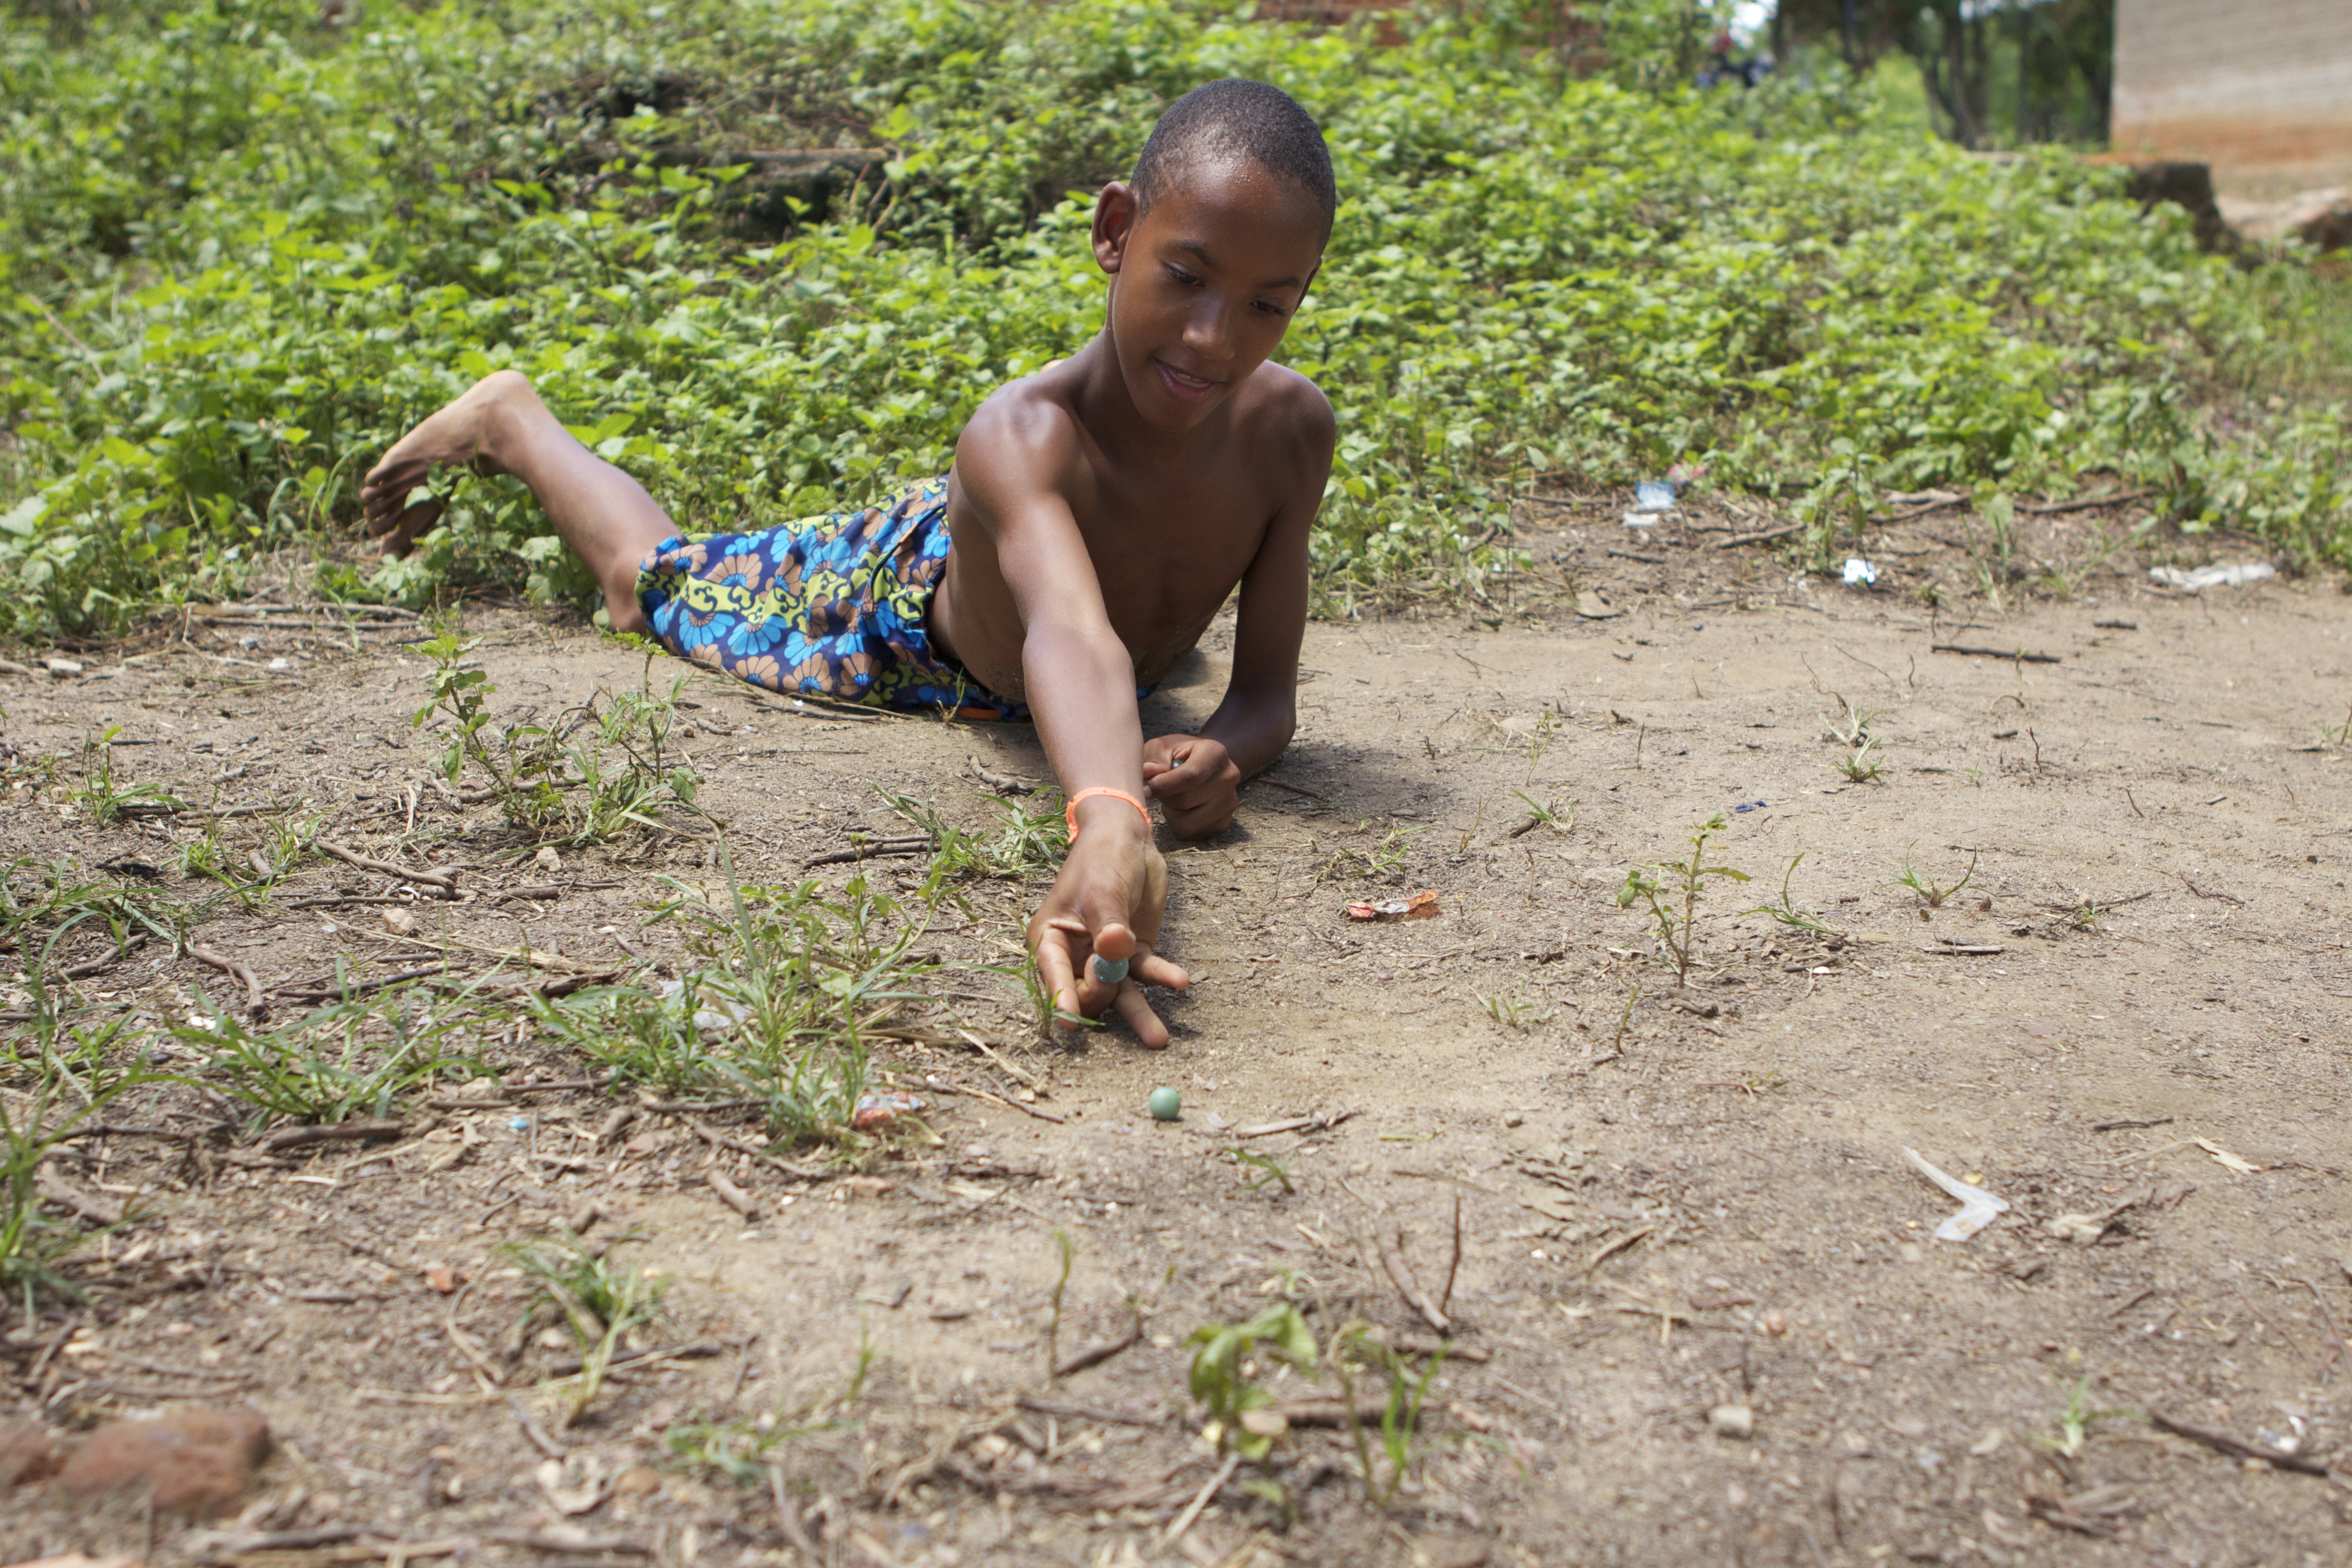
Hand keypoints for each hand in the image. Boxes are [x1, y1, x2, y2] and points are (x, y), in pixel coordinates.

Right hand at [1026, 813, 1190, 1047]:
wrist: (1128, 841)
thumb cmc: (1102, 860)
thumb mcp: (1103, 889)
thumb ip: (1108, 923)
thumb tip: (1114, 948)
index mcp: (1049, 940)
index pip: (1053, 974)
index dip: (1061, 998)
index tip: (1069, 1023)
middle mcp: (1073, 957)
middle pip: (1086, 994)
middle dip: (1102, 992)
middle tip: (1116, 978)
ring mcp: (1104, 959)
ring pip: (1119, 996)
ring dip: (1139, 1017)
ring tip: (1160, 1040)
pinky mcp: (1131, 955)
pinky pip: (1145, 975)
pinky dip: (1162, 978)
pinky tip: (1181, 981)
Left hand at [1141, 734, 1241, 838]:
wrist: (1197, 765)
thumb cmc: (1175, 756)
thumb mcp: (1161, 748)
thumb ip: (1154, 759)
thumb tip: (1147, 772)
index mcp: (1216, 752)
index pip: (1190, 776)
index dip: (1164, 785)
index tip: (1147, 787)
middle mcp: (1229, 776)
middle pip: (1184, 801)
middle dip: (1165, 798)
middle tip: (1161, 789)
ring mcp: (1230, 802)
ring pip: (1187, 822)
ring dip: (1171, 814)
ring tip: (1173, 798)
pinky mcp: (1224, 823)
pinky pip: (1192, 834)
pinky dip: (1179, 824)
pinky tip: (1182, 809)